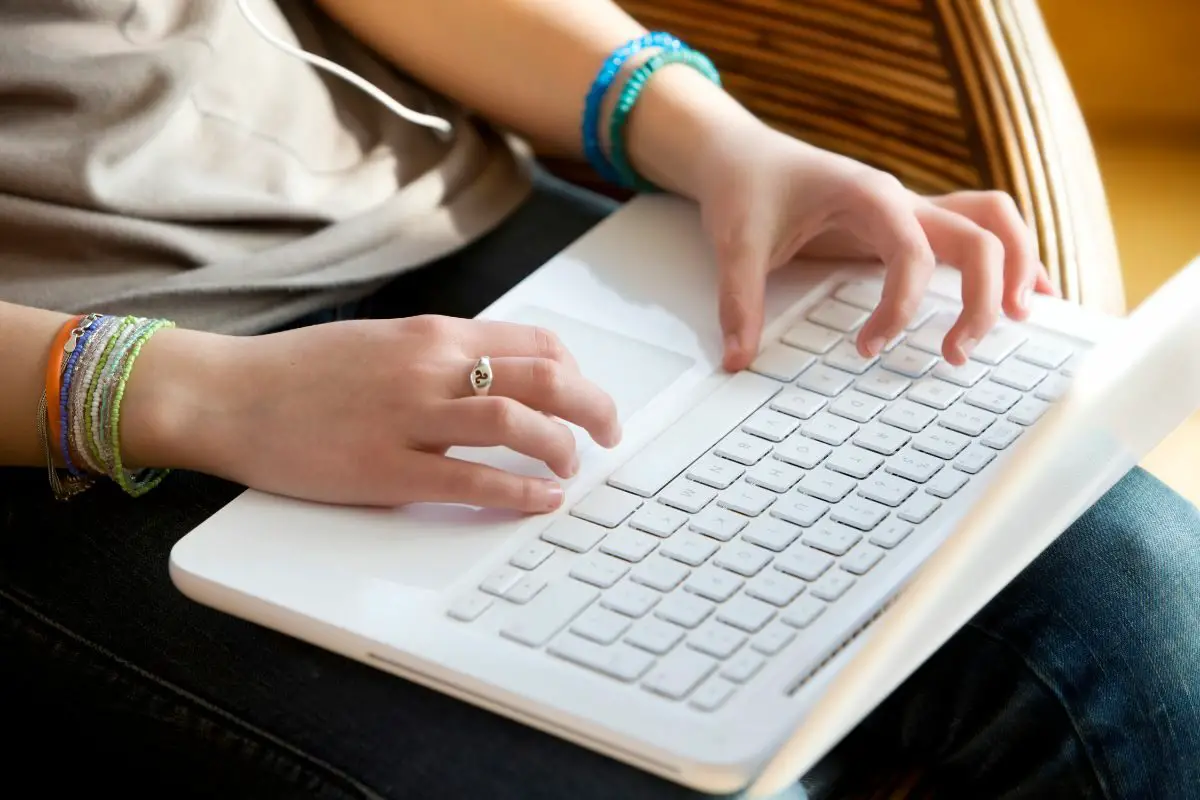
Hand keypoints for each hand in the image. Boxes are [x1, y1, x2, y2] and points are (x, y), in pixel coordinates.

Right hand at [129, 316, 620, 510]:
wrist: (227, 393)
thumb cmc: (301, 372)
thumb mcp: (381, 343)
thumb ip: (440, 356)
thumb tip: (497, 375)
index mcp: (433, 335)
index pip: (535, 341)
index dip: (578, 372)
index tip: (587, 397)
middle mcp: (430, 367)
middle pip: (544, 376)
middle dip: (593, 406)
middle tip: (609, 433)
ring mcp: (409, 416)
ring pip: (517, 420)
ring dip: (562, 446)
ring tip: (574, 467)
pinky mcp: (385, 469)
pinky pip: (471, 478)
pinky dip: (519, 490)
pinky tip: (543, 499)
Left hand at [695, 125, 1057, 370]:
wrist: (742, 153)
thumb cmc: (746, 188)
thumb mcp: (735, 244)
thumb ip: (739, 302)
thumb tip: (738, 361)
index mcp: (868, 196)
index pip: (912, 255)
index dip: (899, 308)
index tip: (866, 349)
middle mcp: (903, 199)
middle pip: (978, 237)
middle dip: (981, 297)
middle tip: (957, 354)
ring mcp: (912, 209)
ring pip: (994, 222)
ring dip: (1016, 267)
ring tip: (1025, 319)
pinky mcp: (909, 224)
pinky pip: (977, 233)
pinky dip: (1006, 259)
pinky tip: (1020, 295)